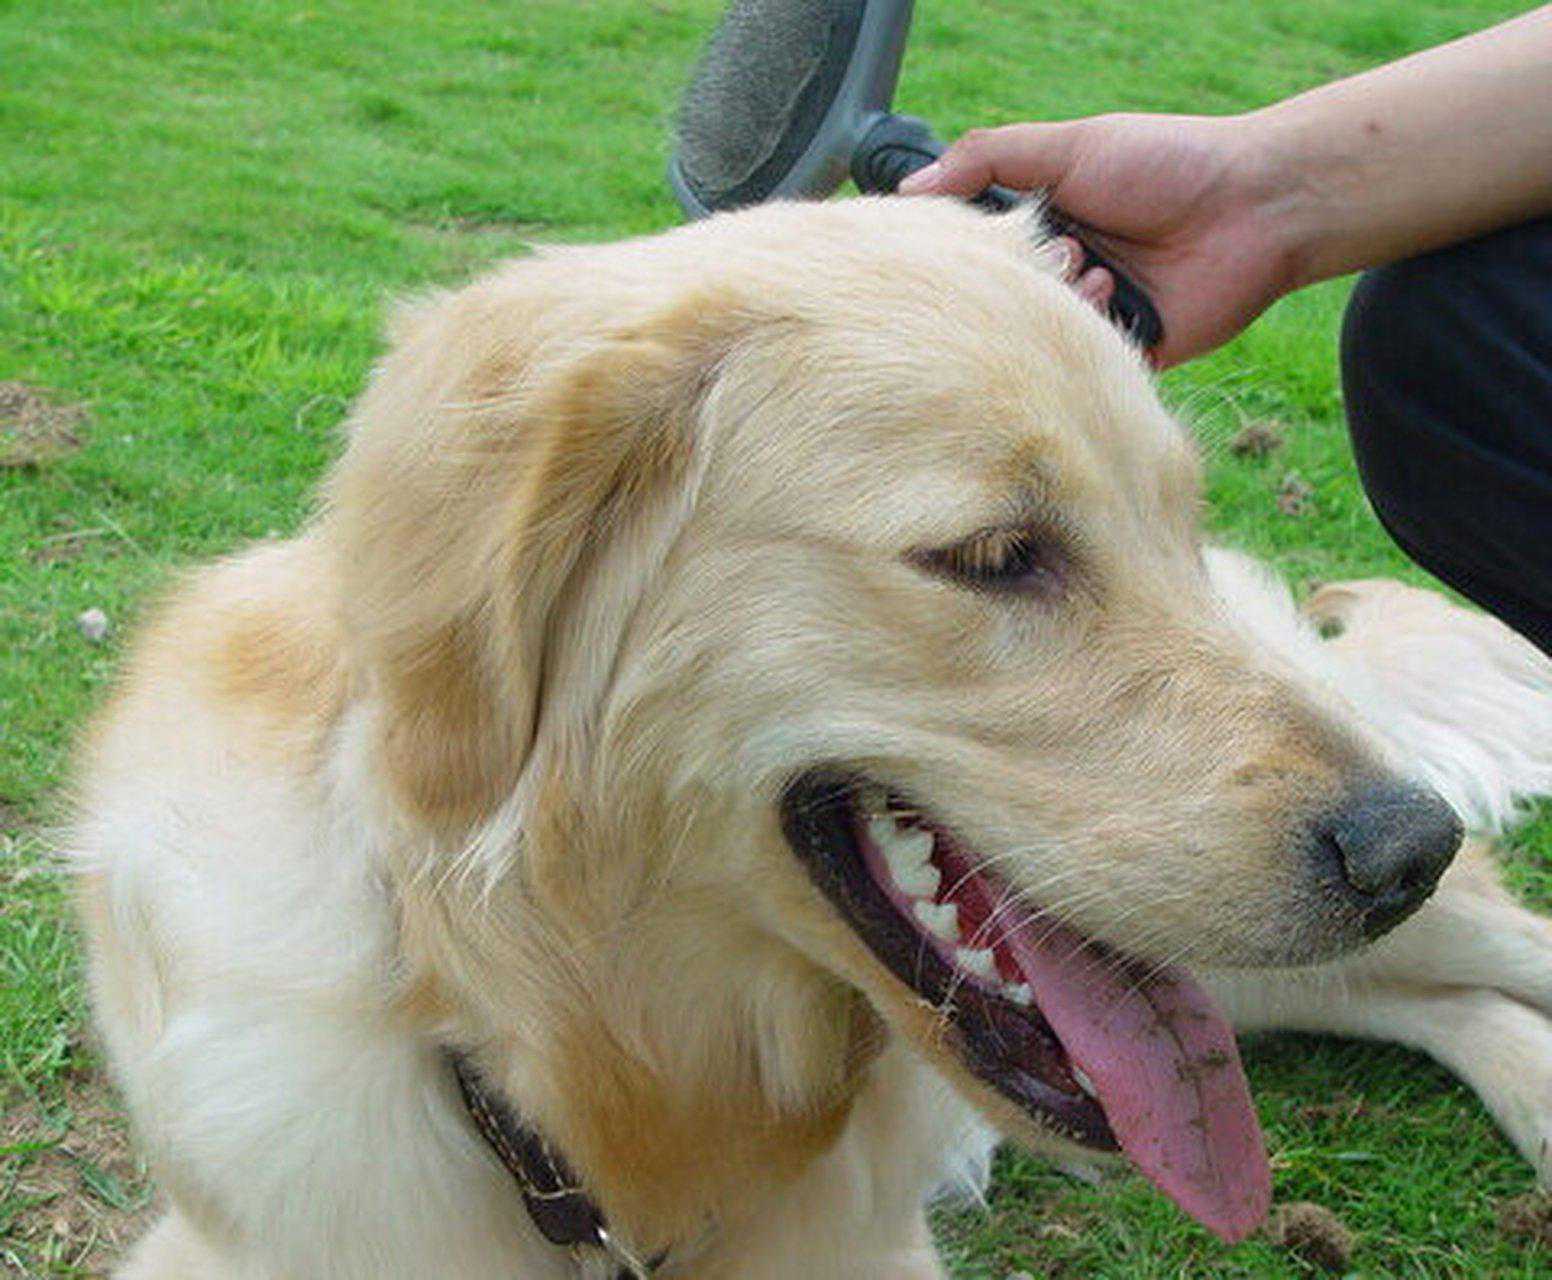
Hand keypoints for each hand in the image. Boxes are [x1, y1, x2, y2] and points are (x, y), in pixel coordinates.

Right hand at [900, 114, 1299, 366]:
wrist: (1256, 207)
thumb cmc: (1168, 165)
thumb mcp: (1069, 147)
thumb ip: (987, 159)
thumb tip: (911, 188)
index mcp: (1041, 221)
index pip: (976, 248)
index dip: (961, 251)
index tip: (953, 247)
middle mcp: (1060, 271)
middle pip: (998, 296)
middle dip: (1013, 276)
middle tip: (1049, 245)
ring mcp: (1089, 315)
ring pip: (1034, 332)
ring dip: (1056, 298)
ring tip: (1090, 263)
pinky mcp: (1120, 354)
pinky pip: (1077, 366)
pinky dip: (1087, 332)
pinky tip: (1113, 292)